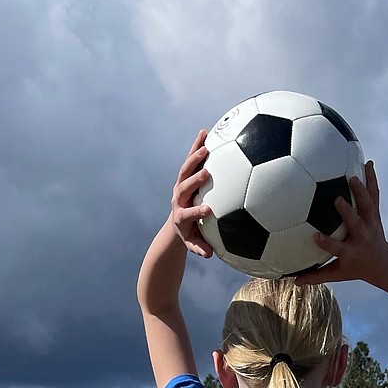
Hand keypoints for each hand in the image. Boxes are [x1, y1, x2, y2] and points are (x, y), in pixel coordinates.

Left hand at [171, 130, 213, 257]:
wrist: (177, 223)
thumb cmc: (190, 235)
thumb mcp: (194, 244)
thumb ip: (201, 248)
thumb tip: (211, 255)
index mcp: (181, 216)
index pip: (188, 213)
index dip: (196, 212)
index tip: (208, 211)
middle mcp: (178, 198)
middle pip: (184, 187)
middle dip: (193, 180)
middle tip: (205, 173)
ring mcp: (180, 185)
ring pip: (185, 169)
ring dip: (194, 157)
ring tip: (206, 146)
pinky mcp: (184, 175)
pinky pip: (190, 159)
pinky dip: (197, 146)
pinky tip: (205, 132)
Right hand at [297, 161, 387, 286]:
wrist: (382, 262)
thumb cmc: (354, 268)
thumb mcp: (336, 274)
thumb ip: (315, 276)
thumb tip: (293, 280)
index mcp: (351, 252)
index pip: (338, 249)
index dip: (327, 243)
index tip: (315, 236)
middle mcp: (362, 237)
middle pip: (356, 224)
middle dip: (348, 213)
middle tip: (338, 199)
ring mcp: (371, 224)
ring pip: (367, 206)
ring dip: (361, 191)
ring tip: (354, 175)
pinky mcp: (375, 214)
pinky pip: (374, 195)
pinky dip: (372, 179)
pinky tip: (369, 163)